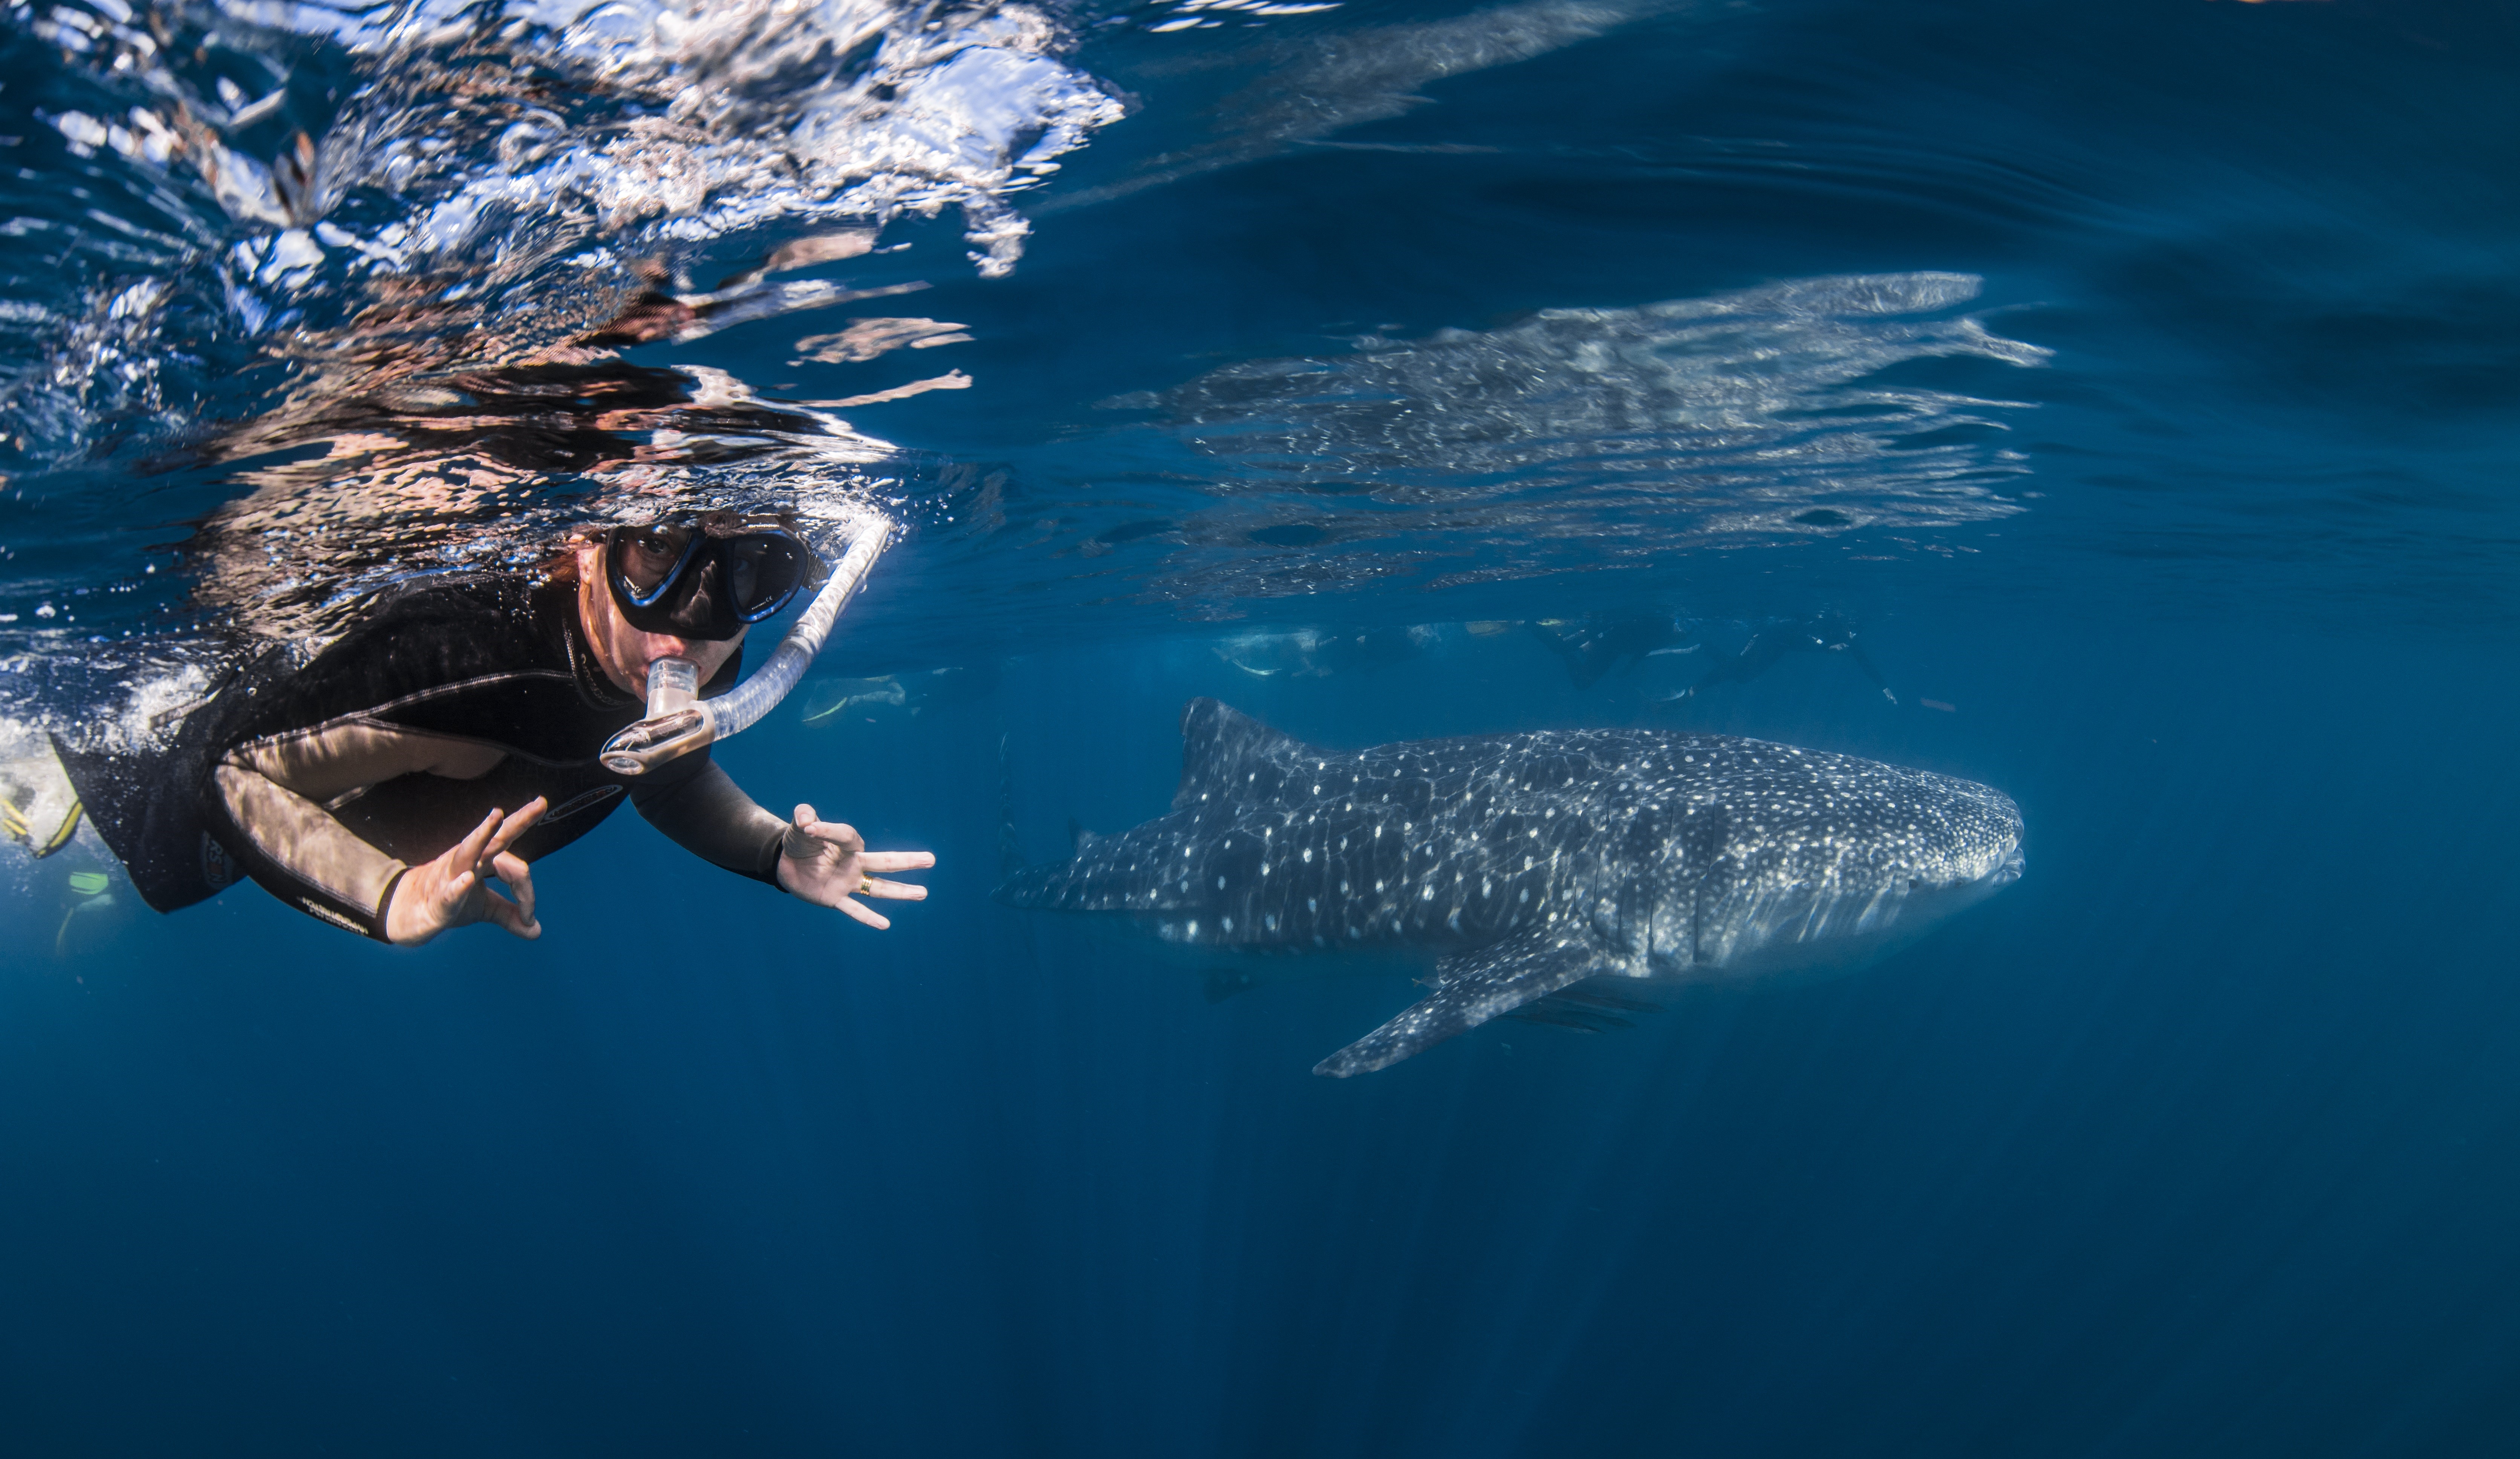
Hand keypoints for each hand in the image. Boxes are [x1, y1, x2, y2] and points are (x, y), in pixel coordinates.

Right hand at [385, 797, 548, 945]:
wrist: (410, 914)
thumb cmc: (451, 902)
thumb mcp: (485, 909)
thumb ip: (510, 915)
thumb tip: (536, 931)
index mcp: (484, 861)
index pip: (514, 868)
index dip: (526, 894)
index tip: (528, 917)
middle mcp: (469, 860)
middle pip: (497, 839)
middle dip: (519, 821)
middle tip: (540, 803)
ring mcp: (450, 874)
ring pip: (469, 851)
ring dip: (483, 834)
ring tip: (497, 815)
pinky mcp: (438, 897)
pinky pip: (449, 890)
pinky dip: (459, 885)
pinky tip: (468, 879)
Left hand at [774, 803, 933, 928]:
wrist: (786, 863)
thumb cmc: (800, 841)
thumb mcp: (800, 826)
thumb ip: (804, 816)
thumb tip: (807, 820)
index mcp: (846, 843)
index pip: (846, 836)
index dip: (827, 831)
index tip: (809, 829)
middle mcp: (853, 862)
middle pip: (883, 862)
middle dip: (907, 861)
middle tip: (931, 859)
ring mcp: (847, 882)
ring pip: (878, 888)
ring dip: (900, 891)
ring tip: (923, 893)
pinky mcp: (834, 898)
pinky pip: (854, 909)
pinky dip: (868, 918)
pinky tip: (885, 925)